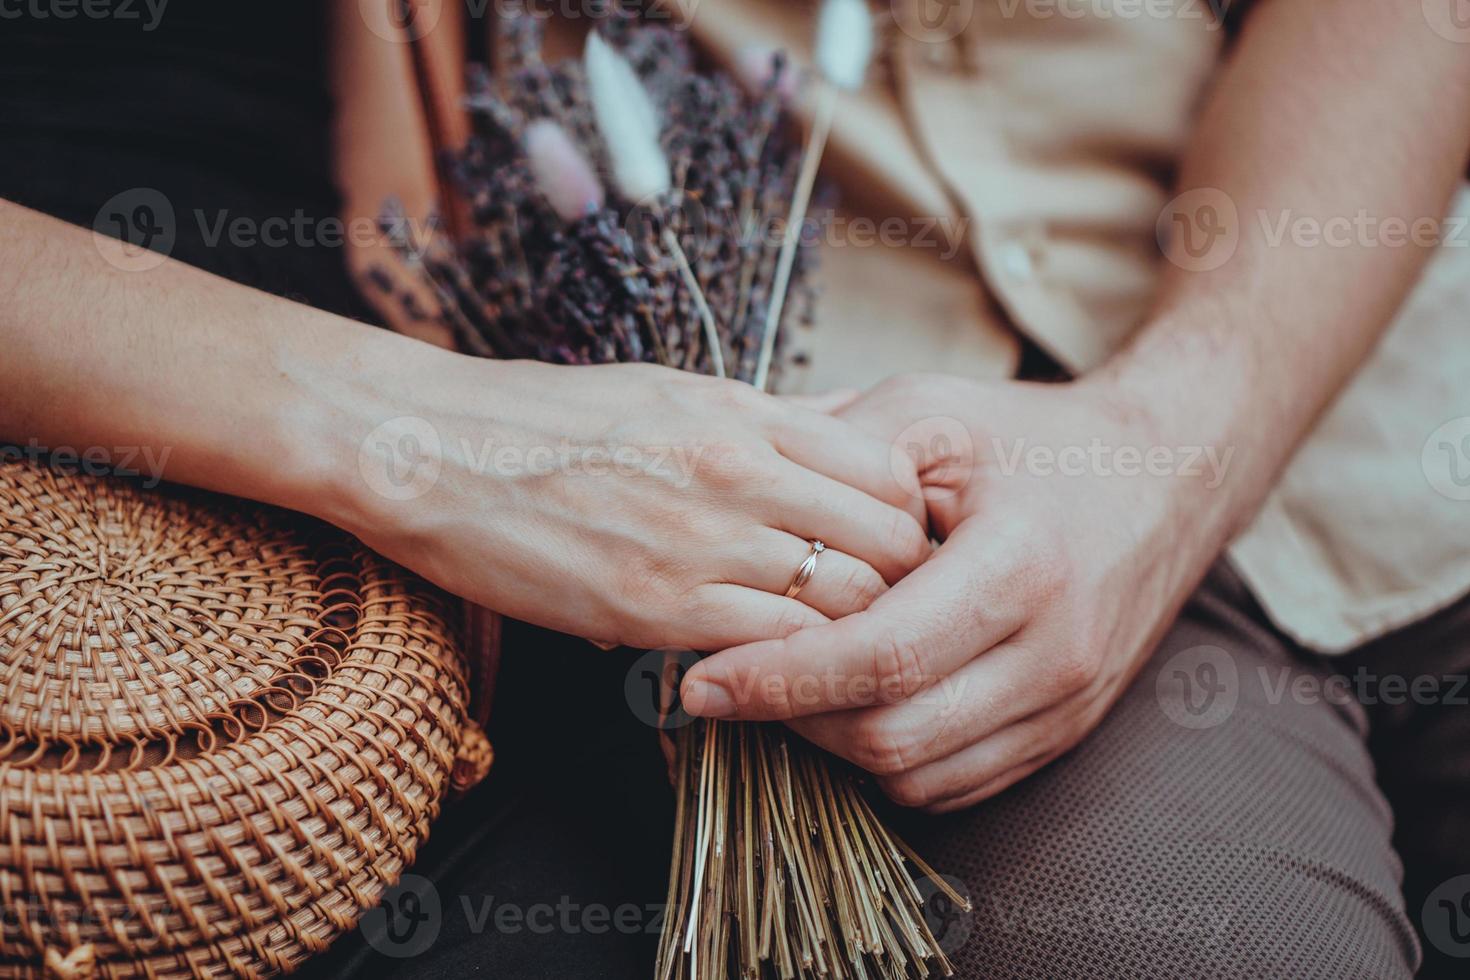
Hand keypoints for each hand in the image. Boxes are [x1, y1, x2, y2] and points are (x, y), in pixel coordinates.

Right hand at [336, 355, 928, 651]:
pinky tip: (771, 666)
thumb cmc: (548, 422)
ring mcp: (702, 540)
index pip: (890, 469)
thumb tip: (829, 447)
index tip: (889, 546)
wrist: (436, 452)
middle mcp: (739, 470)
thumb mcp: (668, 394)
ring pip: (848, 601)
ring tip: (830, 644)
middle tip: (879, 609)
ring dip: (854, 631)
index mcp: (745, 413)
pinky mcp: (656, 607)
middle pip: (889, 540)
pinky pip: (777, 648)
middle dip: (900, 582)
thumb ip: (756, 426)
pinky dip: (792, 665)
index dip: (906, 518)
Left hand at [680, 373, 1233, 811]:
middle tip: (726, 681)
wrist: (1165, 478)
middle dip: (790, 718)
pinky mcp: (1063, 733)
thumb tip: (735, 491)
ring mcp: (1066, 705)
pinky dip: (887, 760)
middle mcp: (1055, 654)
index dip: (780, 678)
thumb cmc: (1038, 440)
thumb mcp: (937, 411)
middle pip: (892, 735)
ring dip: (833, 745)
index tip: (701, 680)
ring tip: (783, 688)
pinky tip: (849, 704)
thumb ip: (838, 448)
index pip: (882, 658)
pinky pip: (954, 784)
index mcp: (1022, 567)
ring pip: (917, 776)